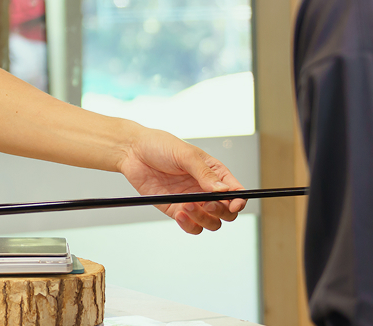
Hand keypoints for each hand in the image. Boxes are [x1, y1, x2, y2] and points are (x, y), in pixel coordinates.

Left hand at [116, 127, 246, 233]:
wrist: (133, 152)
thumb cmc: (159, 146)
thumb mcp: (185, 155)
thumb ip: (204, 173)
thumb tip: (223, 190)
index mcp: (214, 173)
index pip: (236, 191)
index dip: (239, 200)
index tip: (234, 204)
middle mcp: (205, 189)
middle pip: (226, 212)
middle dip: (221, 211)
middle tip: (207, 203)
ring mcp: (192, 201)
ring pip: (211, 222)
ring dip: (204, 219)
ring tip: (187, 206)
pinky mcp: (176, 210)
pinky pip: (191, 226)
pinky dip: (190, 225)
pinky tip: (180, 214)